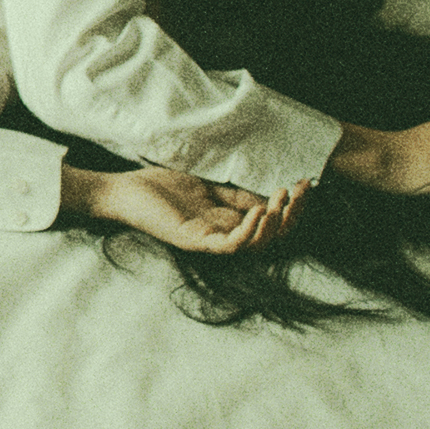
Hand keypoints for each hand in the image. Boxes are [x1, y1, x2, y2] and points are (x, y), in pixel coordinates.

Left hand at [65, 163, 308, 253]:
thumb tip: (267, 192)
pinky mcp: (193, 242)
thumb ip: (234, 194)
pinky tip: (260, 211)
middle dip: (292, 215)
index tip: (306, 182)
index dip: (292, 206)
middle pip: (270, 237)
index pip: (271, 222)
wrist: (124, 190)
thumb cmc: (159, 188)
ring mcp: (208, 241)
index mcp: (227, 222)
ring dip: (275, 225)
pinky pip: (230, 245)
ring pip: (255, 245)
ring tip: (282, 202)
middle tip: (300, 191)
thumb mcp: (207, 186)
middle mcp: (222, 236)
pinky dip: (249, 232)